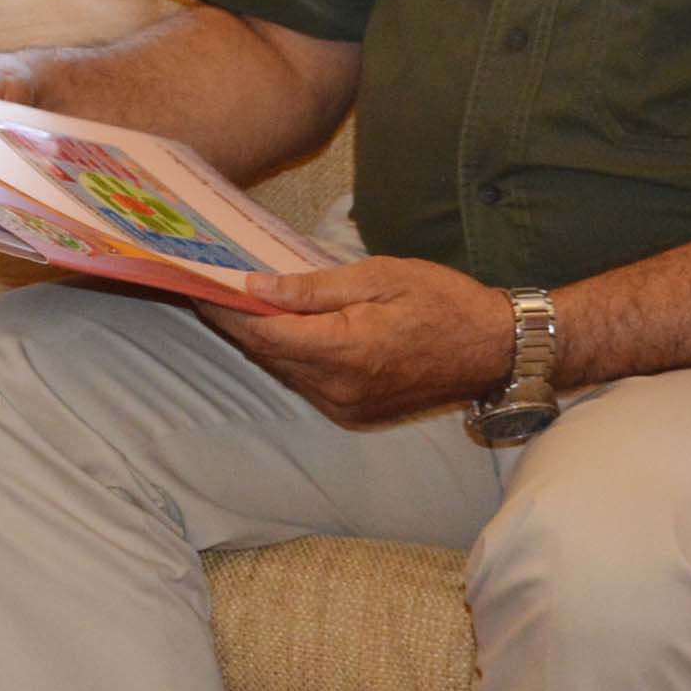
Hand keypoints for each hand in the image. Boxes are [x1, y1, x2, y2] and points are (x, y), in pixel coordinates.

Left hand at [201, 255, 518, 423]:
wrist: (494, 348)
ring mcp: (346, 406)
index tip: (196, 282)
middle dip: (233, 320)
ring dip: (257, 338)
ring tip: (232, 300)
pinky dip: (286, 354)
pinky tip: (277, 327)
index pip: (262, 331)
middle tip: (205, 285)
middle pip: (265, 352)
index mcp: (344, 350)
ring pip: (282, 368)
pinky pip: (304, 381)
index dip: (224, 307)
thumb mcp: (378, 277)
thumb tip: (255, 286)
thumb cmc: (443, 301)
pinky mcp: (354, 412)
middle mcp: (337, 387)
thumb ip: (312, 288)